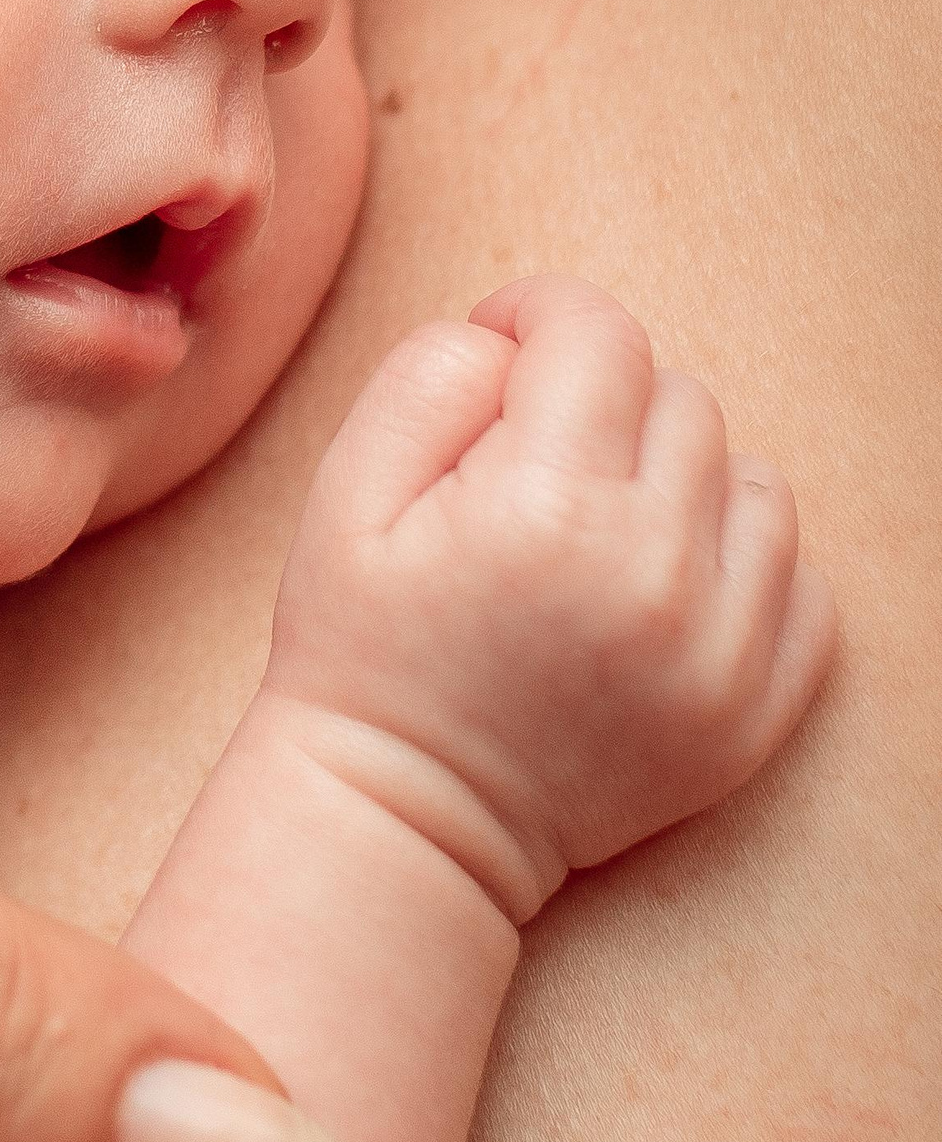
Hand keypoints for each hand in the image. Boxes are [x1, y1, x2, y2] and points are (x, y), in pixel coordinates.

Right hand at [264, 276, 835, 919]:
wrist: (407, 824)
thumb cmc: (362, 655)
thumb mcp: (341, 499)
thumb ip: (426, 382)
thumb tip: (515, 338)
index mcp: (545, 510)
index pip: (597, 334)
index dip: (539, 317)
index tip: (505, 348)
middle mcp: (654, 573)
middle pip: (677, 399)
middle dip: (601, 406)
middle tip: (529, 469)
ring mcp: (721, 651)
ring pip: (753, 481)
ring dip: (681, 481)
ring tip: (600, 533)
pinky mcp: (757, 713)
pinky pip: (802, 583)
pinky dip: (739, 568)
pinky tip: (658, 589)